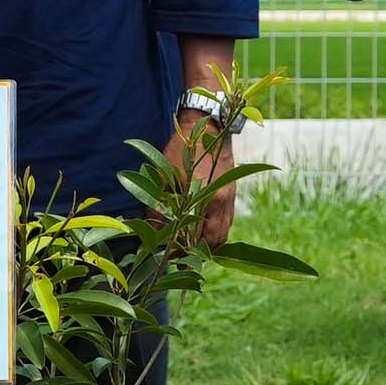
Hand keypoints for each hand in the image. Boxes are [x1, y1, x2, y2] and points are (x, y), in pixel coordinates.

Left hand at [164, 106, 238, 245]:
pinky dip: (214, 234)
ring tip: (189, 249)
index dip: (182, 249)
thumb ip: (159, 206)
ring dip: (207, 246)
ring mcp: (230, 200)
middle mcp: (222, 202)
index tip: (168, 254)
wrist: (210, 127)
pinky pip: (226, 224)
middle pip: (213, 241)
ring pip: (222, 235)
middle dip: (196, 252)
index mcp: (206, 197)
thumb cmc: (183, 149)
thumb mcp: (166, 176)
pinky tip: (200, 234)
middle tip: (178, 257)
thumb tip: (153, 231)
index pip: (196, 236)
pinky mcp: (232, 197)